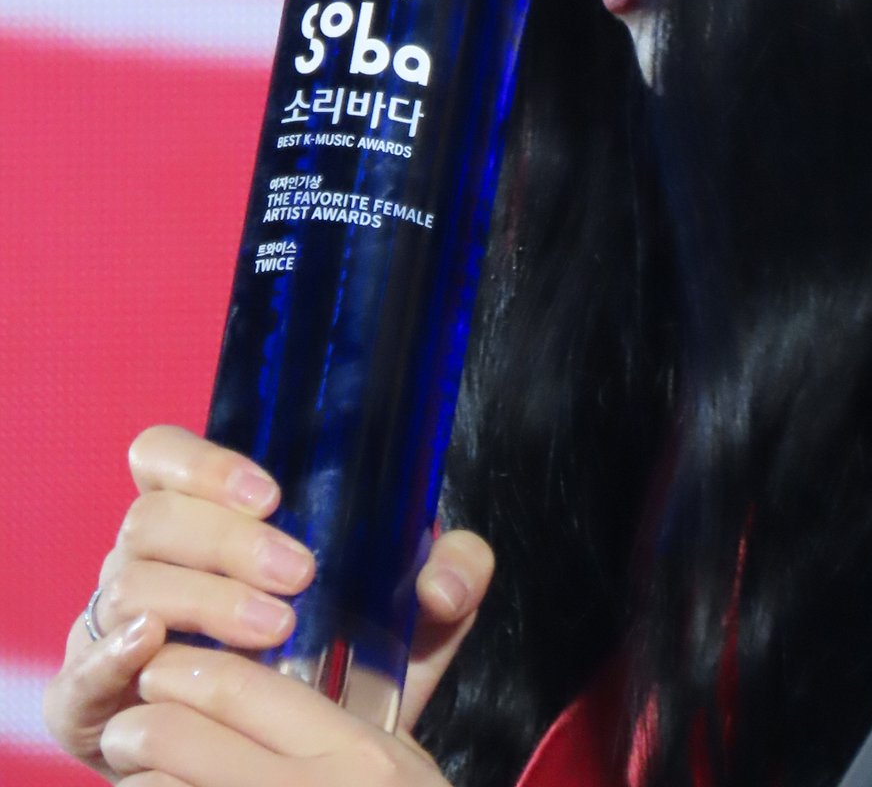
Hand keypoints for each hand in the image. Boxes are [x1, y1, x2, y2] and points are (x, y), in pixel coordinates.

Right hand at [44, 423, 493, 780]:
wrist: (300, 766)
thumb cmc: (344, 671)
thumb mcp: (408, 623)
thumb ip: (449, 578)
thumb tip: (442, 579)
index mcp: (201, 522)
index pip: (162, 458)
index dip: (203, 462)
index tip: (272, 494)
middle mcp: (147, 564)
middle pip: (151, 520)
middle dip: (226, 540)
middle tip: (299, 575)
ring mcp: (113, 630)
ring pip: (127, 584)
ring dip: (200, 598)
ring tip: (274, 628)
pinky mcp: (92, 706)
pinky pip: (79, 673)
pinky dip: (108, 655)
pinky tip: (152, 647)